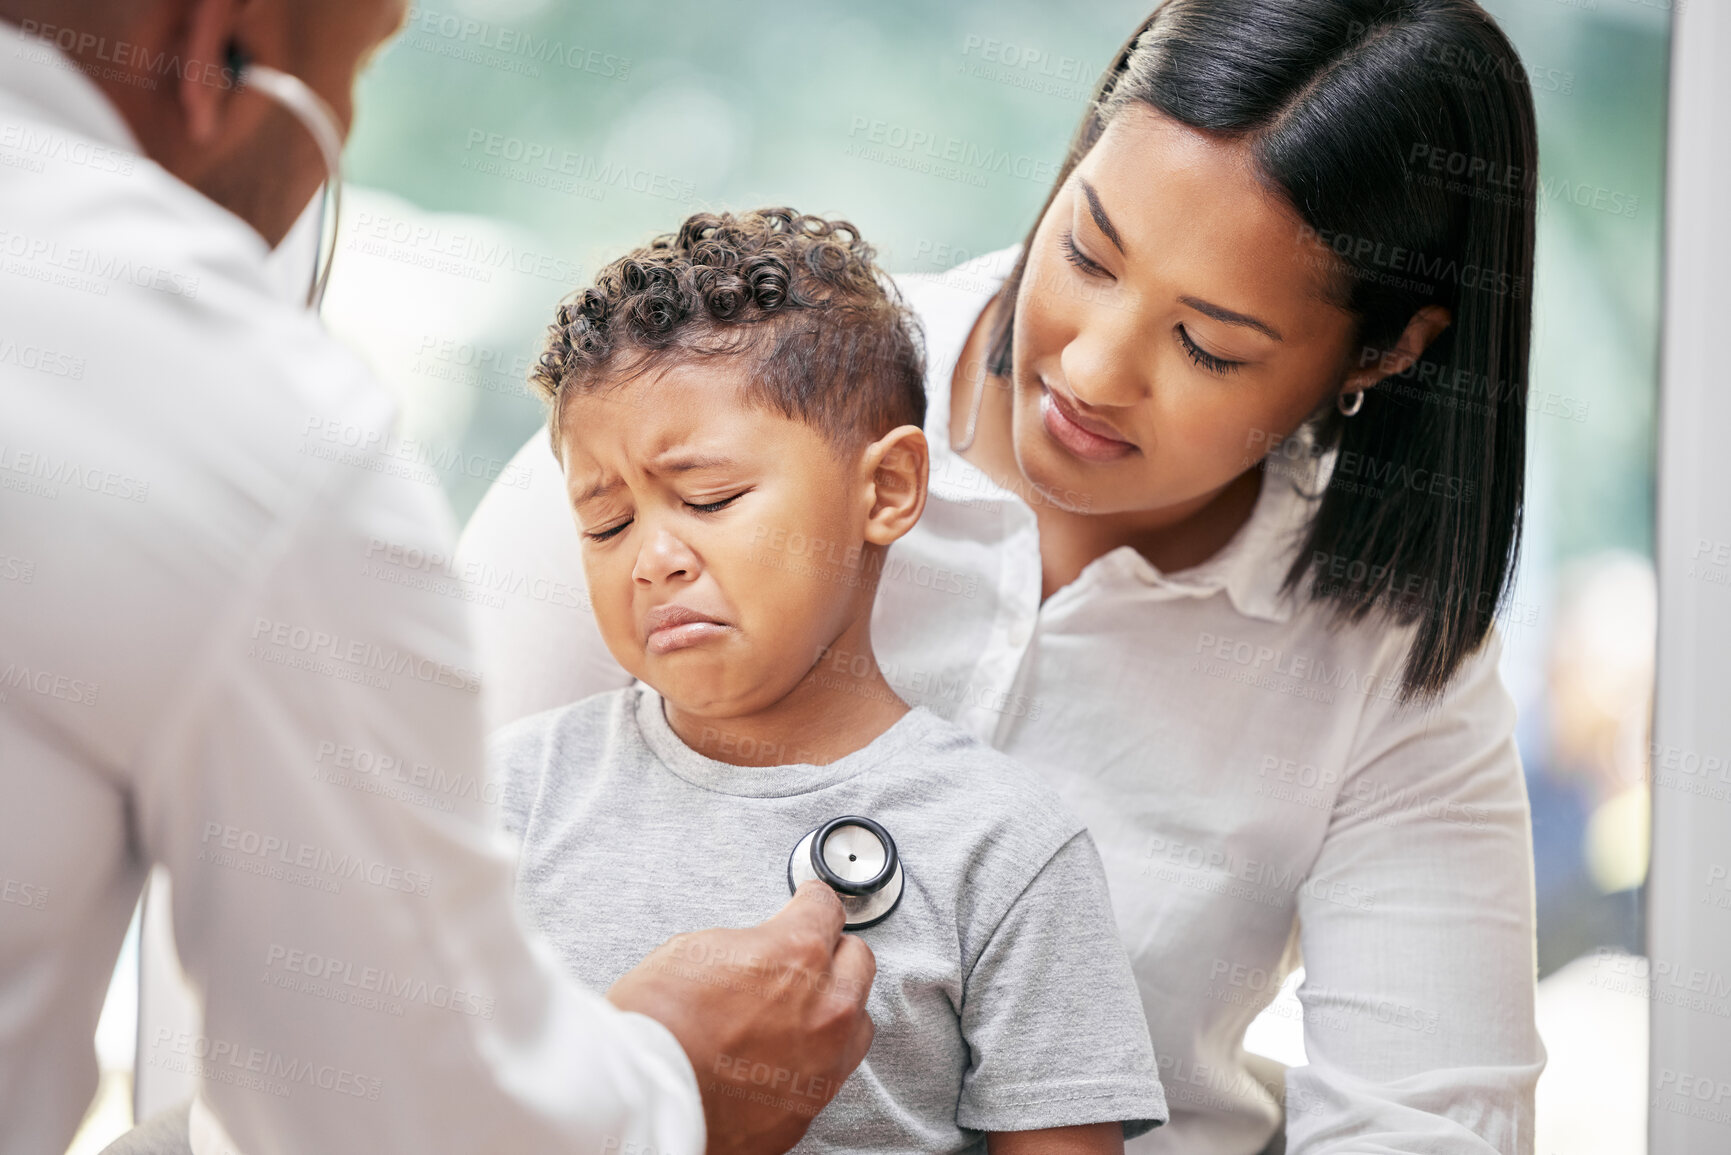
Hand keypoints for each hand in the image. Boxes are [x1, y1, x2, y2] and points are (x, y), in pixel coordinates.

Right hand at [607, 881, 876, 1154]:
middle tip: (808, 955)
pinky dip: (813, 1058)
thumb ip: (749, 944)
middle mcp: (825, 1008)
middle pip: (858, 961)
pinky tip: (782, 1053)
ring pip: (858, 1020)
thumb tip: (758, 951)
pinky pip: (832, 1071)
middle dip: (833, 953)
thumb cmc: (655, 1026)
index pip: (827, 909)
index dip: (811, 903)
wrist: (641, 1097)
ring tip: (801, 1009)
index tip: (810, 905)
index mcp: (799, 954)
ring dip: (835, 1008)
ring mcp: (824, 1062)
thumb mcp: (697, 949)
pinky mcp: (811, 1106)